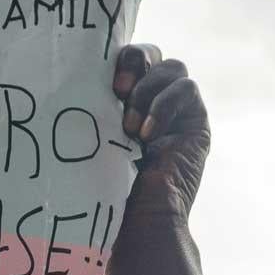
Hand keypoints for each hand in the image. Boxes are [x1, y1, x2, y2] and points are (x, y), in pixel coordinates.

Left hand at [115, 45, 207, 229]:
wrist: (139, 221)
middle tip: (117, 90)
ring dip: (148, 90)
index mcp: (128, 100)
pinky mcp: (197, 122)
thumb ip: (98, 103)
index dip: (119, 59)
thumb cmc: (108, 186)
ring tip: (130, 127)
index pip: (129, 59)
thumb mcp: (97, 136)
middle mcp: (155, 101)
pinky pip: (188, 89)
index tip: (104, 82)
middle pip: (152, 54)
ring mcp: (179, 111)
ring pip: (173, 67)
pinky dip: (165, 105)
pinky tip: (148, 134)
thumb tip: (77, 71)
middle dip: (134, 62)